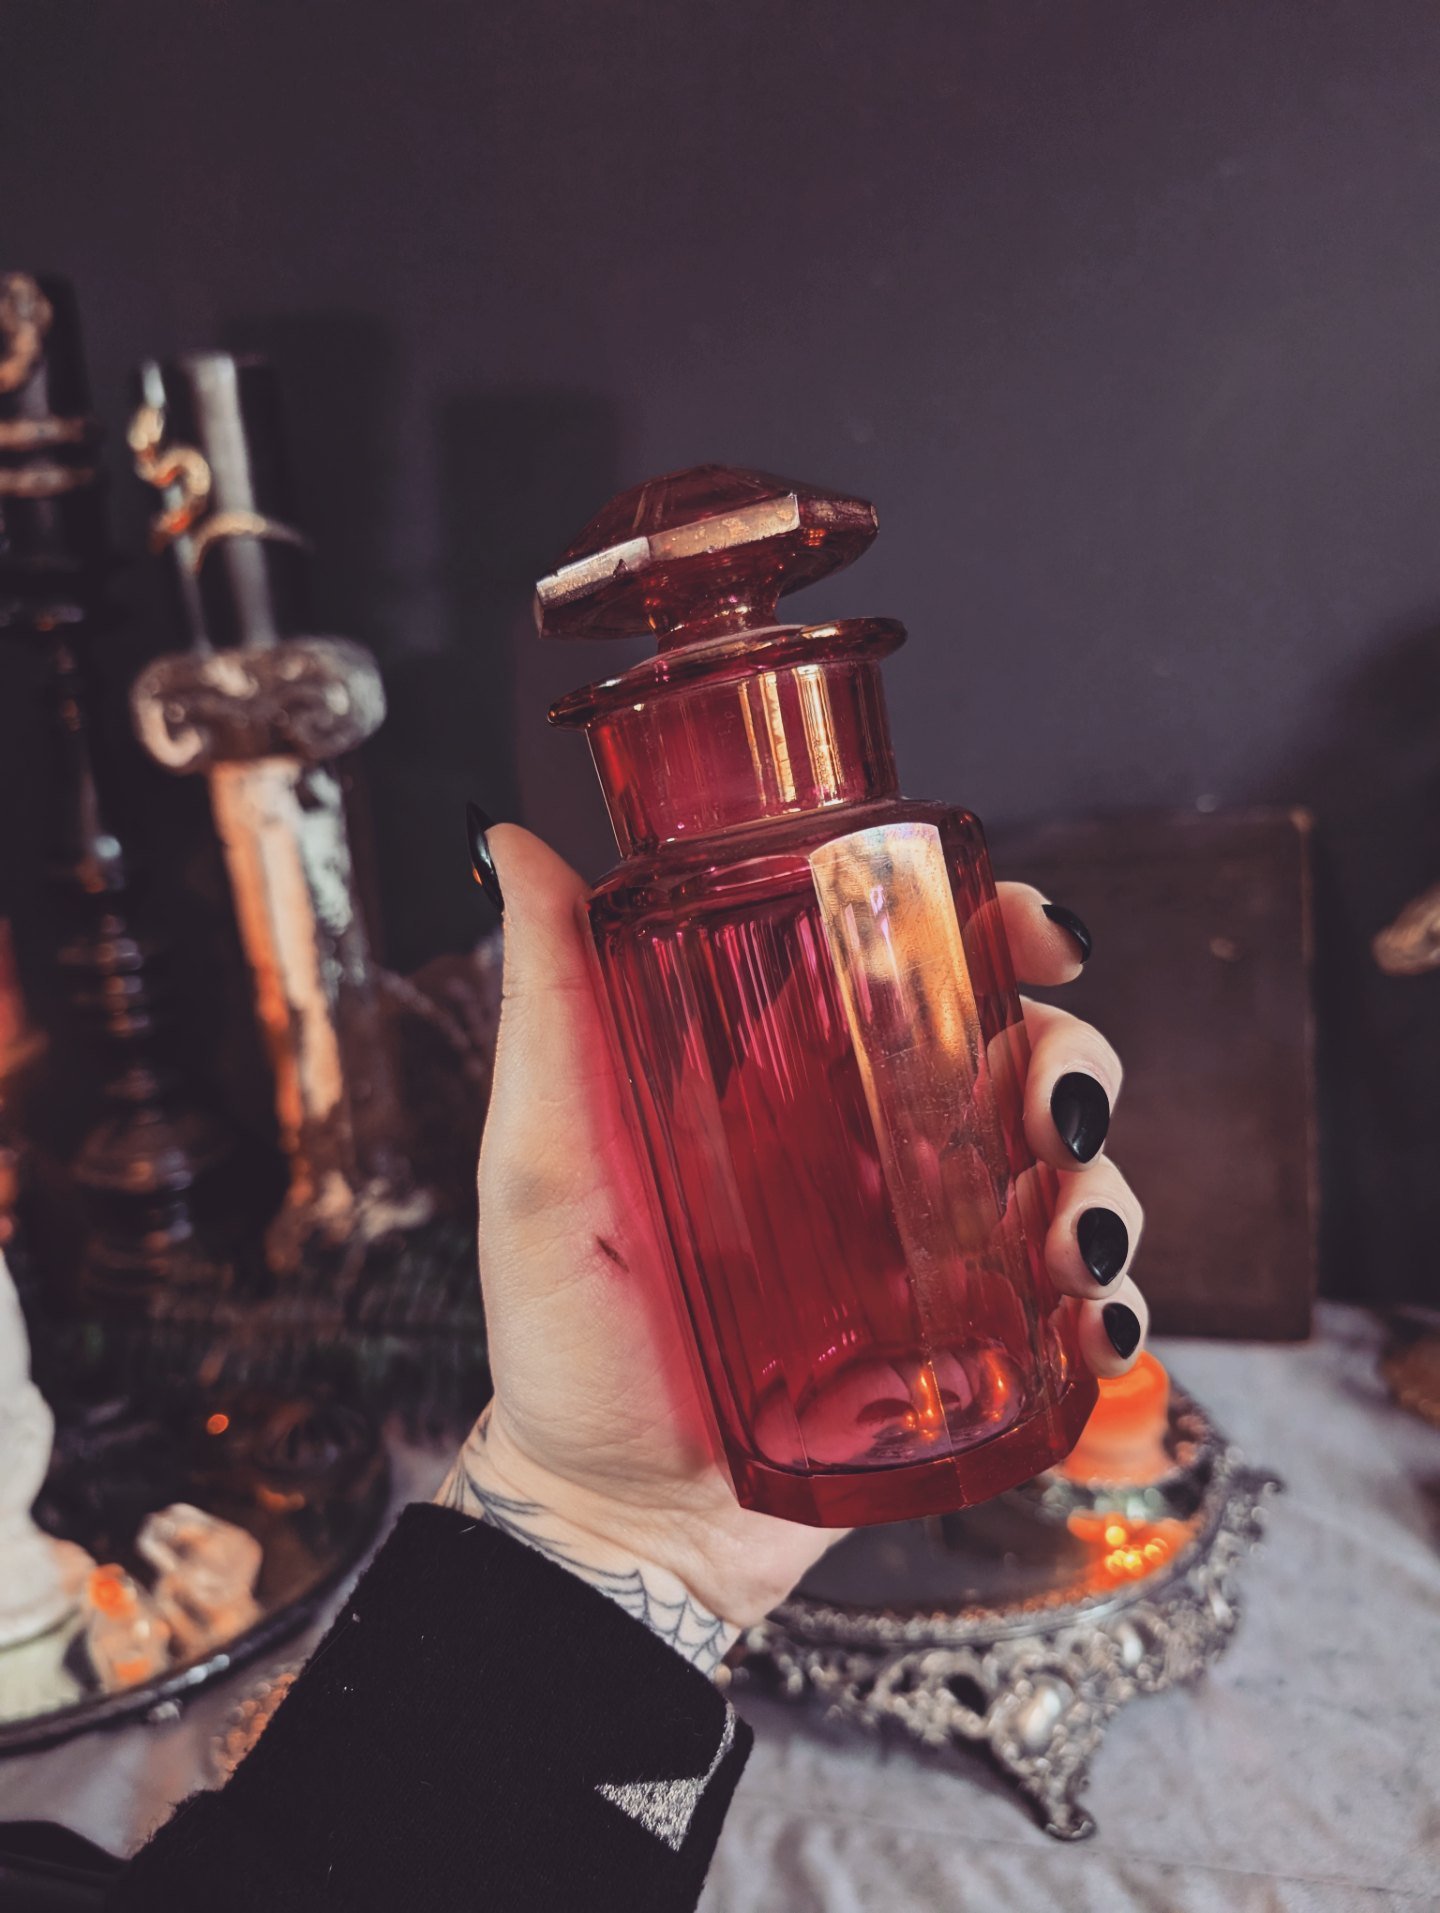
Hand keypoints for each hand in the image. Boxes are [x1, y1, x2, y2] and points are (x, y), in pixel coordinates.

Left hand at [439, 826, 1146, 1664]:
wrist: (609, 1523)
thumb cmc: (562, 1343)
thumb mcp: (541, 1162)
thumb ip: (546, 1009)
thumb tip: (514, 845)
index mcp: (783, 1082)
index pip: (908, 968)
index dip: (990, 929)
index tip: (1037, 933)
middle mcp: (867, 1151)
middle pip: (1015, 1061)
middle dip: (1071, 1061)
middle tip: (1053, 1110)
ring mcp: (921, 1251)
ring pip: (1063, 1175)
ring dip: (1102, 1187)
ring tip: (1068, 1241)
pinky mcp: (955, 1350)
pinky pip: (1065, 1305)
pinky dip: (1107, 1301)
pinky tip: (1090, 1320)